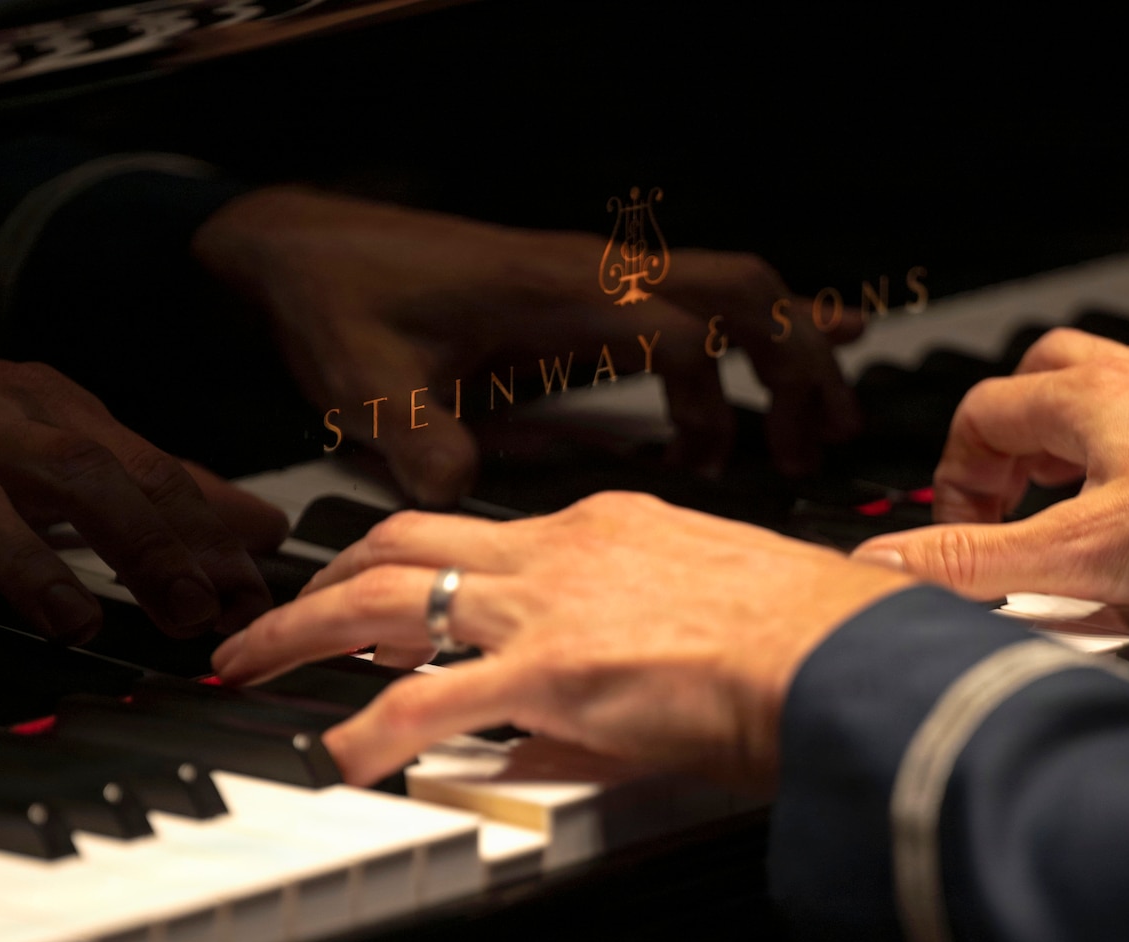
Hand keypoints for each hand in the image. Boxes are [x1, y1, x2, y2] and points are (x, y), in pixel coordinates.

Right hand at [0, 328, 285, 638]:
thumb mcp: (54, 439)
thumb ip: (157, 489)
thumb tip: (262, 529)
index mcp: (41, 409)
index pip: (142, 465)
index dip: (201, 530)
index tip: (247, 592)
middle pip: (76, 469)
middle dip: (142, 540)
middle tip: (191, 610)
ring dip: (25, 562)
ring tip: (78, 625)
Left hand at [191, 187, 860, 506]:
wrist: (296, 246)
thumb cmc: (337, 301)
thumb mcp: (373, 391)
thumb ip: (427, 453)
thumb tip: (466, 508)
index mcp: (558, 296)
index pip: (686, 332)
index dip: (729, 397)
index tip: (750, 460)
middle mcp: (590, 277)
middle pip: (743, 290)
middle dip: (800, 358)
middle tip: (832, 433)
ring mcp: (589, 281)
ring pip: (725, 292)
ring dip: (772, 357)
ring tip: (801, 435)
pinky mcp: (574, 297)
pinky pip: (682, 307)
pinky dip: (724, 354)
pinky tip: (725, 410)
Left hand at [210, 492, 911, 786]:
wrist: (848, 653)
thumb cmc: (814, 634)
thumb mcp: (717, 601)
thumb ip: (654, 622)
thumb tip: (622, 667)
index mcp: (606, 528)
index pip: (481, 535)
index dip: (413, 560)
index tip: (380, 588)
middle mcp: (562, 551)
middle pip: (405, 545)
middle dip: (323, 578)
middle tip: (271, 613)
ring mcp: (549, 609)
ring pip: (388, 600)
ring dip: (303, 631)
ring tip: (248, 663)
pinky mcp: (552, 674)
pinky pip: (429, 703)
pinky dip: (370, 731)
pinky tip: (338, 759)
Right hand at [850, 330, 1128, 602]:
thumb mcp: (1079, 555)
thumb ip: (976, 561)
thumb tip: (882, 566)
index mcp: (1086, 399)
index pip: (981, 412)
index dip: (957, 473)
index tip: (966, 529)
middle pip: (1046, 373)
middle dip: (1014, 433)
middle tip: (1012, 496)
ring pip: (1118, 380)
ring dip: (1082, 425)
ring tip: (1076, 487)